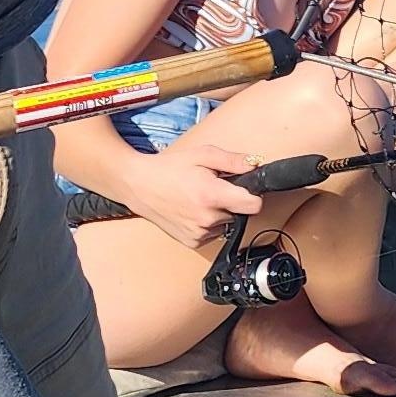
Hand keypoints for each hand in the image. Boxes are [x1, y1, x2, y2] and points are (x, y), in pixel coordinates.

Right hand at [123, 149, 271, 255]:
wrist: (139, 185)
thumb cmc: (169, 168)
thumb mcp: (202, 155)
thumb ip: (233, 161)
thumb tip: (256, 165)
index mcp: (211, 195)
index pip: (254, 206)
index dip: (253, 195)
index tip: (245, 189)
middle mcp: (207, 219)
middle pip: (240, 214)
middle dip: (231, 201)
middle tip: (212, 188)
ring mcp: (200, 233)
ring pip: (226, 224)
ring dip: (219, 213)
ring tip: (198, 198)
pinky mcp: (193, 242)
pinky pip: (213, 233)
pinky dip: (208, 223)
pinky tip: (192, 210)